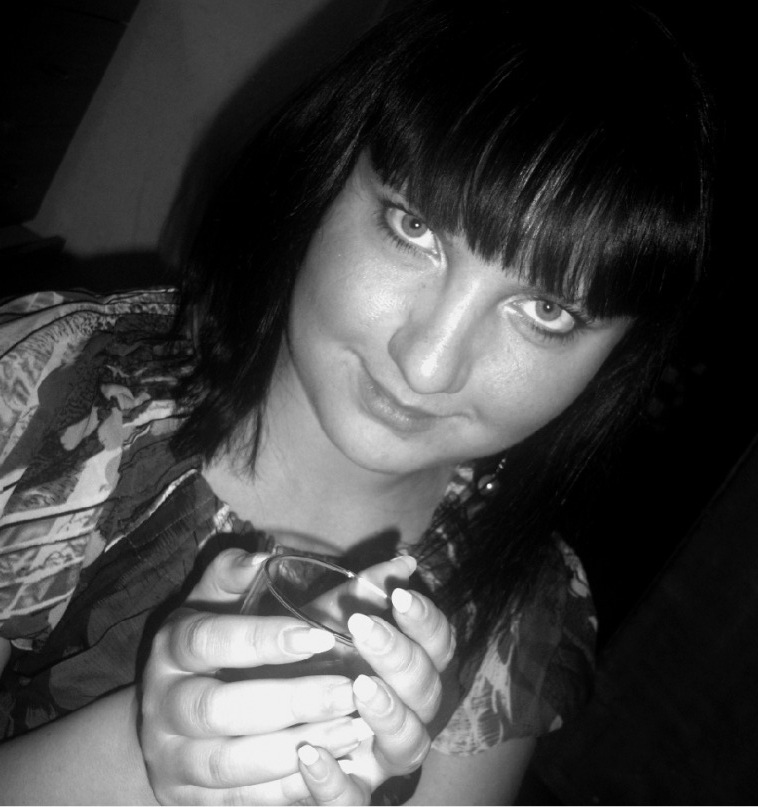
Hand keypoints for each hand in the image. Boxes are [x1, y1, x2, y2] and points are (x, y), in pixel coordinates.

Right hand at [139, 548, 377, 804]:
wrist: (158, 723)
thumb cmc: (205, 646)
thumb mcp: (209, 602)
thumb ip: (234, 575)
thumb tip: (265, 556)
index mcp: (172, 646)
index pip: (209, 640)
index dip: (262, 639)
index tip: (320, 634)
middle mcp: (164, 704)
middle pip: (217, 709)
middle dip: (289, 702)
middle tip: (351, 691)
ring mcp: (171, 758)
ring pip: (229, 765)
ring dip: (295, 751)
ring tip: (355, 732)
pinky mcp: (187, 800)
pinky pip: (239, 802)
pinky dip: (288, 792)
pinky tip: (336, 769)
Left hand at [299, 559, 455, 801]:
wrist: (250, 713)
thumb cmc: (297, 653)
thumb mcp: (323, 615)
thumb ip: (362, 589)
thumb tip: (405, 559)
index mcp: (406, 667)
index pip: (438, 644)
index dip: (427, 620)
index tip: (400, 596)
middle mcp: (406, 712)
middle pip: (428, 689)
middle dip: (401, 656)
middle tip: (363, 627)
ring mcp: (379, 756)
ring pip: (410, 744)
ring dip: (388, 713)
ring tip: (358, 685)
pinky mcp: (347, 792)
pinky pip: (352, 802)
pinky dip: (335, 783)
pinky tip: (308, 753)